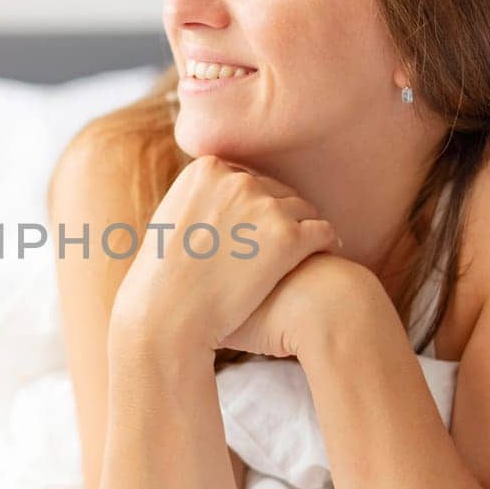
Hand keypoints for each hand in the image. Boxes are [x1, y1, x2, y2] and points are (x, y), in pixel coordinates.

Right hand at [110, 155, 339, 355]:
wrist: (166, 318)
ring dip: (304, 229)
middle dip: (279, 215)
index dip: (253, 204)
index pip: (245, 178)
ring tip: (308, 250)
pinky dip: (327, 242)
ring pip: (303, 209)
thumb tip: (218, 199)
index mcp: (206, 170)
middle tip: (282, 242)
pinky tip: (325, 255)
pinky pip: (322, 231)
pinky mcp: (288, 238)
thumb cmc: (162, 280)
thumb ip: (199, 201)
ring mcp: (264, 207)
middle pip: (275, 190)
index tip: (256, 226)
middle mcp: (237, 180)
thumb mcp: (170, 221)